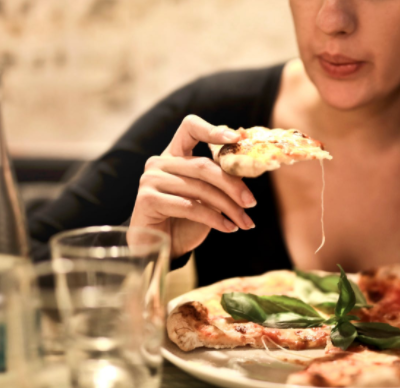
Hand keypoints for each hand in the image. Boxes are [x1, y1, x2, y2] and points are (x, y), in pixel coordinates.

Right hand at [129, 115, 255, 258]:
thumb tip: (247, 169)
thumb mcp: (206, 196)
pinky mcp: (148, 199)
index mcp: (174, 154)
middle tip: (251, 202)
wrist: (163, 247)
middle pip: (203, 165)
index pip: (190, 128)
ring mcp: (150, 179)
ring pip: (200, 189)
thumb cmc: (186, 221)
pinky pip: (189, 206)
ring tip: (244, 222)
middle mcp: (159, 162)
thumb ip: (219, 179)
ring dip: (228, 208)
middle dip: (232, 185)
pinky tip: (229, 228)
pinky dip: (214, 219)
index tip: (237, 138)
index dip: (213, 130)